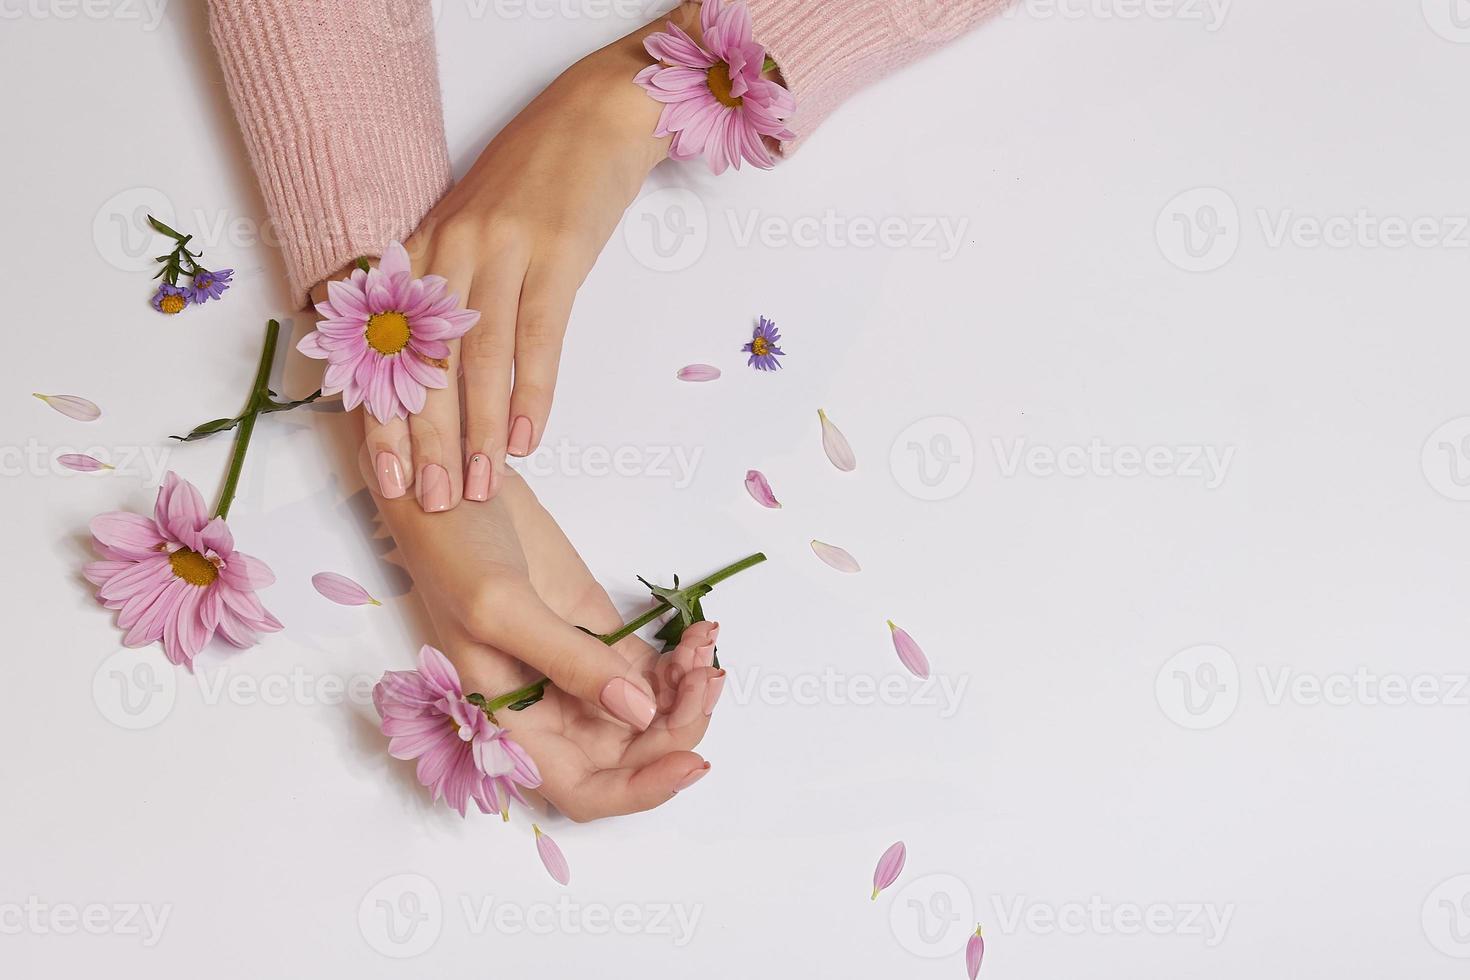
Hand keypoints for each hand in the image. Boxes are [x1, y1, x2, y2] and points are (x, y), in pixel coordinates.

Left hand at [359, 5, 705, 511]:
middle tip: (432, 504)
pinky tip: (525, 439)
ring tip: (482, 489)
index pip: (390, 351)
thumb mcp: (470, 225)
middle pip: (427, 364)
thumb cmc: (534, 180)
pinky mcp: (555, 254)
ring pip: (478, 361)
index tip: (384, 482)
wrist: (592, 119)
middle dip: (426, 443)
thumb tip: (414, 356)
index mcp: (423, 252)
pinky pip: (537, 338)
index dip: (384, 420)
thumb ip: (441, 286)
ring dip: (477, 434)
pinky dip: (531, 394)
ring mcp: (501, 251)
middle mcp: (449, 252)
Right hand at [369, 458, 725, 820]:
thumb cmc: (453, 553)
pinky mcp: (602, 636)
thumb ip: (570, 662)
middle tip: (706, 679)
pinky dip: (685, 660)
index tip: (689, 763)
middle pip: (631, 756)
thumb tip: (638, 711)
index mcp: (512, 724)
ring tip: (705, 647)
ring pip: (651, 714)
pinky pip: (655, 671)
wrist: (457, 488)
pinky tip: (701, 632)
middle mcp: (550, 711)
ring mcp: (581, 673)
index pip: (584, 790)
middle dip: (678, 728)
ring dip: (689, 694)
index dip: (640, 791)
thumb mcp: (502, 608)